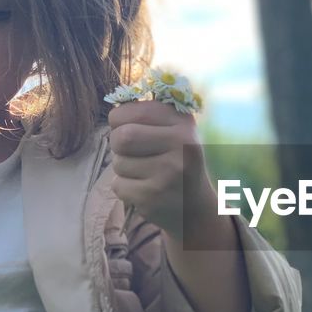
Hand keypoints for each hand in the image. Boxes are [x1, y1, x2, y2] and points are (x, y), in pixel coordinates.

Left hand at [106, 99, 216, 236]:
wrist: (195, 208)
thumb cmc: (177, 160)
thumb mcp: (176, 130)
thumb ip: (150, 113)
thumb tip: (116, 103)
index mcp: (184, 122)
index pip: (132, 112)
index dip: (119, 120)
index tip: (127, 127)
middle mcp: (181, 146)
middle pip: (122, 137)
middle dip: (118, 145)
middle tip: (130, 151)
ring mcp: (168, 174)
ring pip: (119, 163)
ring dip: (123, 168)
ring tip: (145, 173)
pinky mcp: (154, 198)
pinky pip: (119, 186)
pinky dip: (125, 188)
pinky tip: (145, 190)